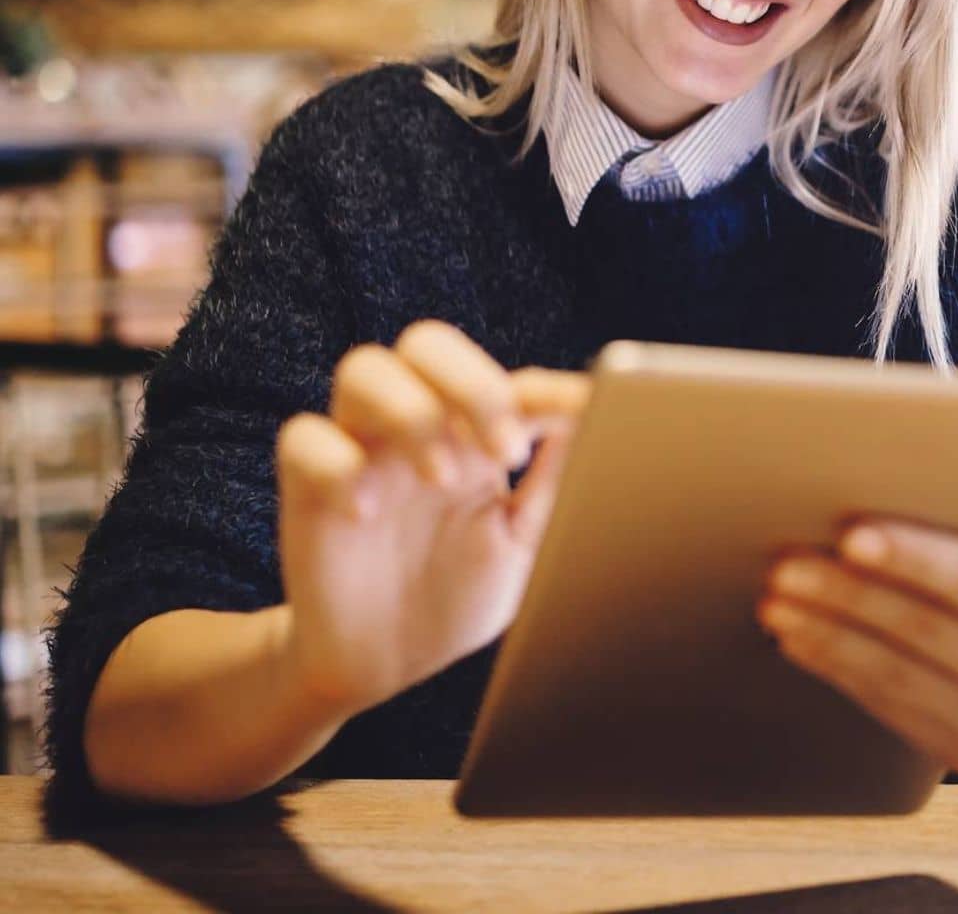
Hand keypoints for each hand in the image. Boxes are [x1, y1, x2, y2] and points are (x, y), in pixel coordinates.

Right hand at [274, 321, 585, 718]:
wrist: (383, 667)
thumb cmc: (457, 595)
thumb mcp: (522, 544)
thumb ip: (557, 482)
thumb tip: (599, 420)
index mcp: (472, 433)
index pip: (506, 383)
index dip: (545, 390)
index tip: (581, 410)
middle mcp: (415, 427)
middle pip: (427, 343)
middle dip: (470, 382)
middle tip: (506, 450)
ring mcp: (360, 450)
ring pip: (364, 368)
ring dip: (409, 412)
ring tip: (441, 478)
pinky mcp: (307, 489)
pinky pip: (303, 438)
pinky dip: (336, 464)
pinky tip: (365, 511)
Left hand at [758, 463, 957, 788]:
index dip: (919, 558)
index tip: (854, 531)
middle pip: (925, 630)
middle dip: (850, 592)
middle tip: (789, 556)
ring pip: (893, 673)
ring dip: (826, 631)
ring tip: (776, 591)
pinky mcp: (953, 753)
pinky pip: (882, 704)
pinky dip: (831, 666)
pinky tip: (793, 633)